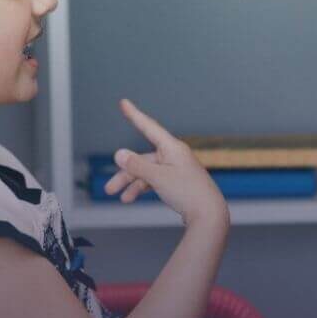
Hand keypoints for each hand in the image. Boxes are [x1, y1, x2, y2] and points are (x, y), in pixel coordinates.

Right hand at [104, 98, 227, 228]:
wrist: (208, 214)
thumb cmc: (188, 193)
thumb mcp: (158, 178)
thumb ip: (137, 166)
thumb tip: (119, 154)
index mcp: (172, 148)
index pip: (149, 127)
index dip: (134, 115)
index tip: (124, 103)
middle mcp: (174, 155)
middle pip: (143, 159)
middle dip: (125, 173)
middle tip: (108, 189)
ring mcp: (176, 168)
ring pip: (147, 171)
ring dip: (132, 184)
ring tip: (120, 198)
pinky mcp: (177, 181)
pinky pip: (155, 180)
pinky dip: (142, 188)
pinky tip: (131, 198)